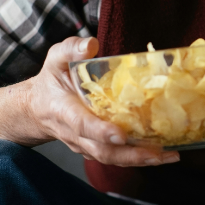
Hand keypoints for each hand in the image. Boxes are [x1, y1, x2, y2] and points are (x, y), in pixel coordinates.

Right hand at [28, 37, 178, 166]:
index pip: (83, 124)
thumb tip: (91, 44)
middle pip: (102, 151)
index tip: (121, 136)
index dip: (101, 132)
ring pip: (110, 158)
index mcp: (64, 110)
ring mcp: (84, 145)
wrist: (36, 109)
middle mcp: (74, 133)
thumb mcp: (55, 61)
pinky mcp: (93, 149)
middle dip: (131, 155)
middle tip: (159, 153)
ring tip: (169, 156)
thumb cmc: (51, 82)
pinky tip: (161, 154)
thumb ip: (70, 50)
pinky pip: (114, 158)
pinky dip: (137, 159)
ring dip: (140, 160)